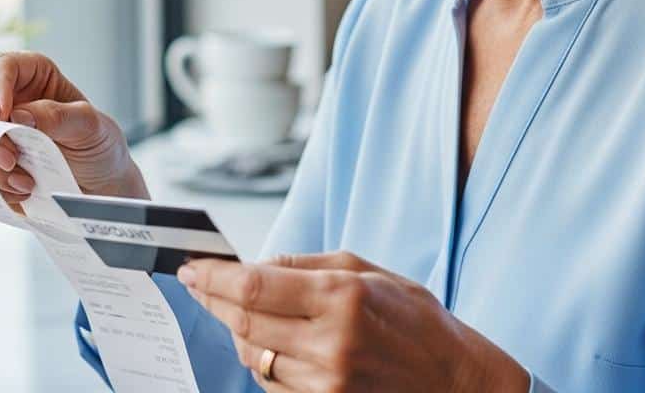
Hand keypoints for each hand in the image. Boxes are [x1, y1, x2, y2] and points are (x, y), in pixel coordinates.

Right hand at [0, 51, 148, 210]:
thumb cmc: (98, 145)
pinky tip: (22, 191)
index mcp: (34, 75)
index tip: (0, 115)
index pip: (0, 66)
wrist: (100, 186)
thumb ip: (58, 116)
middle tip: (9, 157)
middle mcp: (8, 98)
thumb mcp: (90, 127)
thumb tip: (19, 115)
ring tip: (25, 181)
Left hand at [176, 250, 528, 392]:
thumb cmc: (413, 316)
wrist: (452, 379)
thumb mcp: (365, 270)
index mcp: (340, 297)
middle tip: (196, 282)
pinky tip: (263, 338)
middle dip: (211, 299)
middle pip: (243, 321)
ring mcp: (324, 383)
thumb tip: (257, 263)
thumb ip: (306, 266)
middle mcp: (328, 343)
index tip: (192, 267)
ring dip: (233, 328)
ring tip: (232, 306)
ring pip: (251, 355)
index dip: (214, 276)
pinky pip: (269, 384)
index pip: (254, 286)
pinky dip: (258, 358)